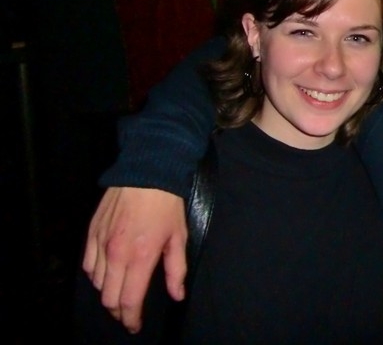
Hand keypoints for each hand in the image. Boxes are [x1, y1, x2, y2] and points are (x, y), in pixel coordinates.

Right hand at [82, 186, 187, 332]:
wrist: (146, 172)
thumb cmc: (166, 205)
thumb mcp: (179, 237)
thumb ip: (176, 270)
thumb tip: (177, 295)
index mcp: (140, 257)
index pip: (129, 300)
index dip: (131, 319)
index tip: (135, 325)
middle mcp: (116, 254)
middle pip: (109, 298)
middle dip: (118, 312)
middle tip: (129, 313)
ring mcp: (100, 244)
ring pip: (96, 284)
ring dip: (108, 292)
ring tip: (120, 291)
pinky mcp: (91, 233)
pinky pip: (87, 265)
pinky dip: (96, 275)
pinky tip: (107, 273)